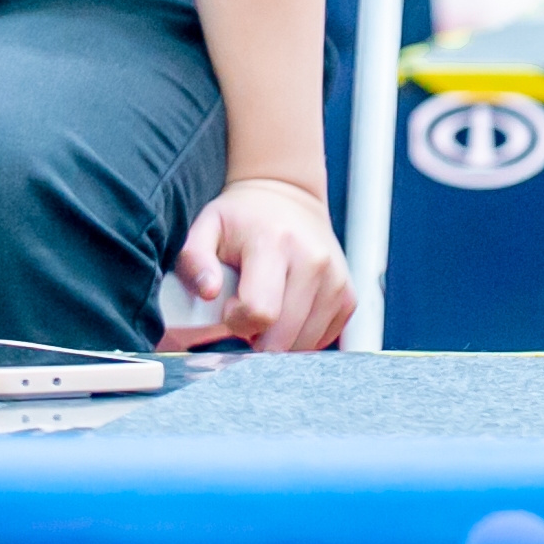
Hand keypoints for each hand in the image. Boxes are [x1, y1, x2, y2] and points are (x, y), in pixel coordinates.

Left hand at [175, 178, 355, 352]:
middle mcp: (313, 261)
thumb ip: (195, 260)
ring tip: (269, 311)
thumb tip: (208, 292)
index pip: (261, 311)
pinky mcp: (348, 295)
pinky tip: (289, 315)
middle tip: (247, 313)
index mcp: (275, 244)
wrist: (290, 200)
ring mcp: (336, 279)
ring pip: (305, 343)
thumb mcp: (206, 228)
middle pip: (284, 336)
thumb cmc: (243, 219)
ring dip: (280, 339)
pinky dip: (302, 337)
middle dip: (257, 337)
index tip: (230, 307)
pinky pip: (324, 338)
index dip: (237, 321)